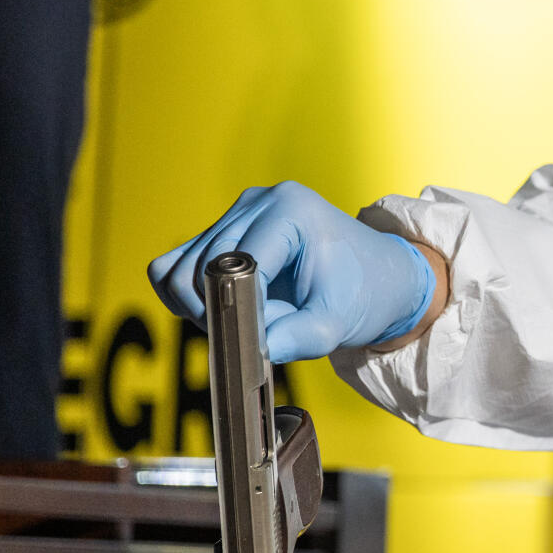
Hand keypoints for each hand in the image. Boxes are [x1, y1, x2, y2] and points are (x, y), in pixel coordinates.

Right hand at [148, 182, 437, 363]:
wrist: (378, 278)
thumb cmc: (363, 293)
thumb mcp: (338, 323)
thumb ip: (298, 337)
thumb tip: (252, 351)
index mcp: (290, 210)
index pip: (235, 264)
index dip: (238, 309)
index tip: (256, 338)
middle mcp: (258, 201)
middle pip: (198, 265)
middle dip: (216, 311)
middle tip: (250, 336)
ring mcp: (237, 213)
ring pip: (179, 268)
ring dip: (200, 306)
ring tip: (242, 322)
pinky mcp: (221, 231)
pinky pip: (173, 264)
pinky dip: (184, 295)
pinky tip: (218, 311)